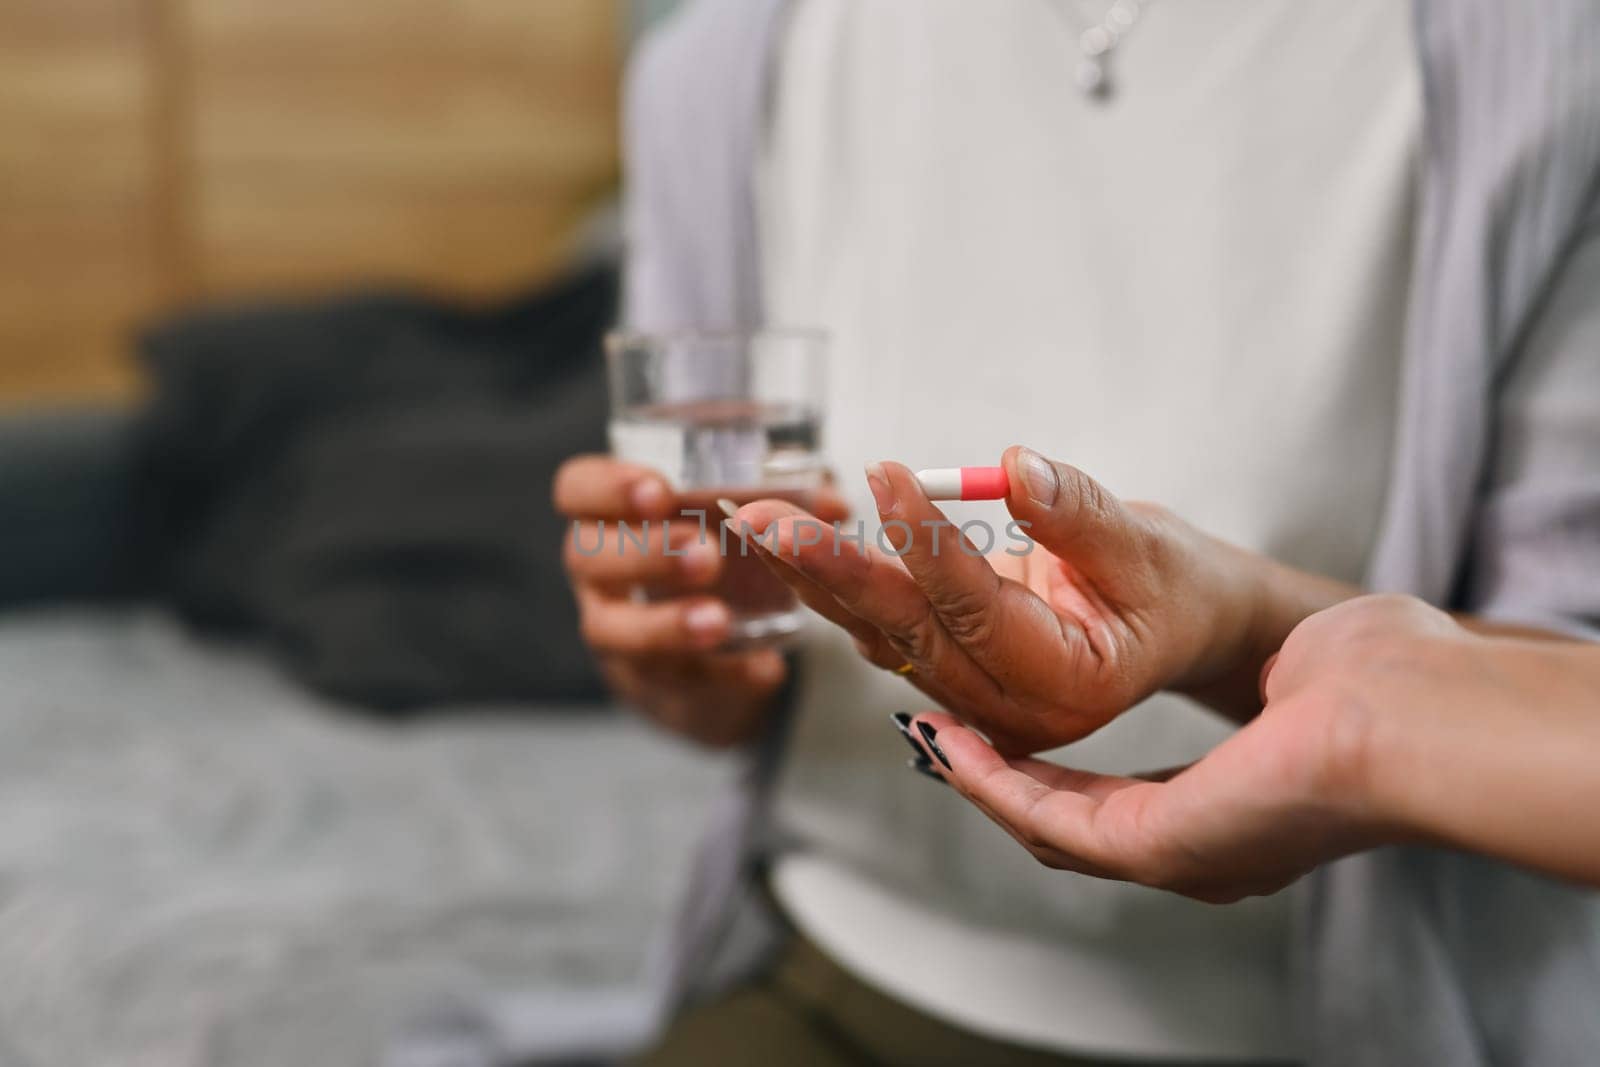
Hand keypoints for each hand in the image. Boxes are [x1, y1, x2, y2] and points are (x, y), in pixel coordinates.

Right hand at [554, 454, 843, 746]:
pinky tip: (764, 671)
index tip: (659, 491)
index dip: (606, 488)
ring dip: (666, 625)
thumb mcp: (739, 519)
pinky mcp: (652, 686)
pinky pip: (676, 684)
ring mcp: (617, 634)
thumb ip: (781, 499)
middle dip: (645, 556)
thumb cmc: (715, 559)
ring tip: (718, 623)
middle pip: (588, 559)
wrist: (707, 655)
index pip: (577, 490)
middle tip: (705, 556)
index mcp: (610, 517)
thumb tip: (832, 500)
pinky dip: (723, 678)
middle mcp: (598, 576)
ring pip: (614, 631)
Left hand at [731, 447, 1270, 753]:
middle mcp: (1009, 710)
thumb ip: (1079, 511)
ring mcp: (974, 703)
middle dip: (830, 572)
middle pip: (905, 633)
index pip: (976, 610)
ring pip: (879, 635)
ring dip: (812, 576)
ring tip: (751, 519)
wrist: (1181, 626)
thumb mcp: (1147, 542)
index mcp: (1067, 685)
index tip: (883, 469)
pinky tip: (782, 541)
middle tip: (763, 519)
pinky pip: (881, 630)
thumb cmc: (1176, 584)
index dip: (926, 542)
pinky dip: (833, 584)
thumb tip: (1010, 467)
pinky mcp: (949, 677)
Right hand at [906, 595, 1466, 901]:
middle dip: (999, 778)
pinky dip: (991, 782)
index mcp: (1234, 814)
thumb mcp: (1304, 674)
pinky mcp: (1156, 845)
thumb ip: (1268, 688)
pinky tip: (954, 740)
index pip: (1116, 804)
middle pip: (1068, 823)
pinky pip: (1045, 818)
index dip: (1046, 771)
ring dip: (979, 779)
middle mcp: (1202, 850)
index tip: (997, 725)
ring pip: (1045, 826)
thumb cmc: (1381, 677)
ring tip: (932, 732)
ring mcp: (1178, 855)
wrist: (1408, 708)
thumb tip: (1270, 681)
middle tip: (943, 733)